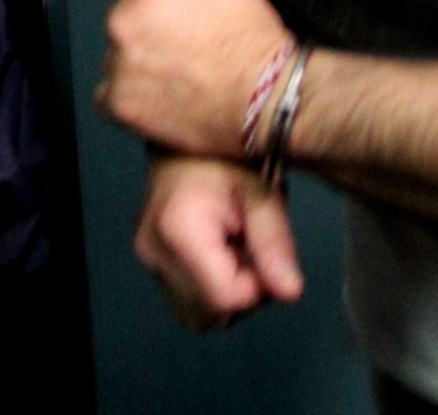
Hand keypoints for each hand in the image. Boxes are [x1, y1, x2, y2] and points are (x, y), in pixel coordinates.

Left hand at [99, 0, 290, 156]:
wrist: (265, 98)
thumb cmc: (249, 31)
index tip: (174, 12)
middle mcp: (122, 23)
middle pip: (119, 20)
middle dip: (142, 27)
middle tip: (182, 45)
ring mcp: (118, 67)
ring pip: (115, 59)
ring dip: (134, 63)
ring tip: (175, 74)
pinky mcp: (119, 105)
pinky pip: (108, 97)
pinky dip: (127, 98)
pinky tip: (159, 99)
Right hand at [135, 154, 303, 327]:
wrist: (188, 124)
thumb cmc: (226, 152)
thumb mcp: (261, 191)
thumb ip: (275, 244)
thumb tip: (290, 293)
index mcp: (178, 230)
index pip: (226, 299)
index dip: (257, 286)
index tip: (264, 251)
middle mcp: (153, 249)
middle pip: (210, 312)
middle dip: (242, 291)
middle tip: (252, 244)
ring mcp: (146, 256)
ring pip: (197, 314)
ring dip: (226, 293)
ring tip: (236, 246)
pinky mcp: (149, 258)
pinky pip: (186, 301)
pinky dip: (209, 288)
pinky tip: (220, 254)